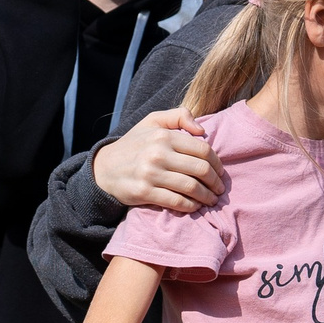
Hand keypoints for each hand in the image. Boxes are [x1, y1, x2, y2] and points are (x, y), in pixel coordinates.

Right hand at [95, 108, 222, 211]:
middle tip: (219, 188)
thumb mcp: (152, 122)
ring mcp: (151, 174)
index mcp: (163, 136)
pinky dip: (191, 206)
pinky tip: (196, 206)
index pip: (202, 149)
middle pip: (201, 169)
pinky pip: (177, 201)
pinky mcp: (145, 192)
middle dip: (215, 181)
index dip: (216, 163)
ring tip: (212, 199)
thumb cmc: (134, 144)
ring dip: (207, 196)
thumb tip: (201, 129)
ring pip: (191, 187)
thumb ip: (178, 116)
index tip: (220, 171)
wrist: (103, 168)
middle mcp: (158, 153)